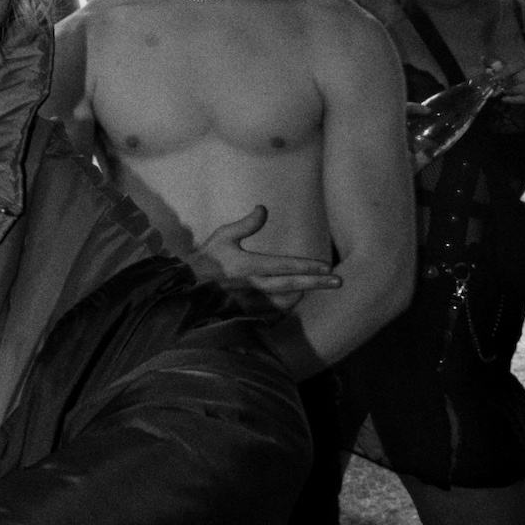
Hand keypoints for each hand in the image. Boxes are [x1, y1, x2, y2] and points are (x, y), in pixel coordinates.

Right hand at [191, 205, 341, 306]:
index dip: (308, 266)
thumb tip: (264, 209)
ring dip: (302, 294)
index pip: (285, 266)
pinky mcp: (247, 315)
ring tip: (314, 286)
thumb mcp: (222, 237)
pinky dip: (286, 306)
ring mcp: (251, 304)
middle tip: (339, 281)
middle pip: (293, 286)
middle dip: (318, 284)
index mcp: (249, 266)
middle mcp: (253, 287)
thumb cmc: (205, 261)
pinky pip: (274, 313)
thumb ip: (246, 224)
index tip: (327, 266)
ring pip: (287, 302)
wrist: (184, 291)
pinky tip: (291, 299)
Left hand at [499, 56, 524, 110]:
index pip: (519, 63)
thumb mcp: (522, 72)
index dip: (505, 71)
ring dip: (513, 90)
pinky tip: (506, 100)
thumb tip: (489, 67)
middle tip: (501, 87)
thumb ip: (507, 69)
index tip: (494, 78)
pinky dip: (516, 100)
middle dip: (510, 82)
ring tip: (504, 92)